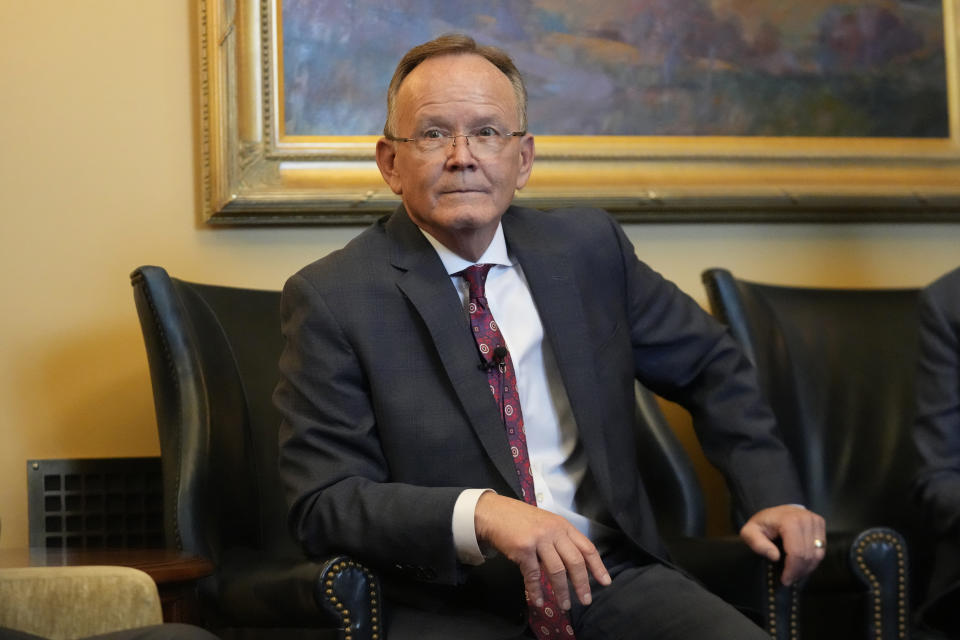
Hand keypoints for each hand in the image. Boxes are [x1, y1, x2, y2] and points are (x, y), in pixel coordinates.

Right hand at [474, 492, 610, 609]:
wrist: (494, 512)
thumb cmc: (521, 520)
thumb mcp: (547, 524)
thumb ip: (560, 540)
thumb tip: (575, 567)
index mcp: (563, 526)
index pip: (587, 547)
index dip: (597, 566)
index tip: (605, 582)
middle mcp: (553, 532)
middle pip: (575, 561)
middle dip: (582, 583)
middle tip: (585, 600)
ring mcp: (538, 540)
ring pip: (556, 570)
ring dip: (562, 591)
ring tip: (565, 605)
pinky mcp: (523, 549)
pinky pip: (533, 575)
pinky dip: (536, 591)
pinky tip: (539, 601)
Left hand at [740, 504, 825, 584]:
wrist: (773, 512)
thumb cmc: (761, 523)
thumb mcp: (749, 532)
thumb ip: (757, 544)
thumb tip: (775, 556)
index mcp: (789, 520)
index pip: (796, 552)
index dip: (792, 570)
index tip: (785, 580)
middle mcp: (805, 518)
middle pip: (808, 555)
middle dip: (798, 571)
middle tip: (789, 579)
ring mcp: (815, 520)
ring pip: (817, 554)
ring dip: (806, 568)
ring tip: (794, 574)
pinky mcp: (820, 524)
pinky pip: (821, 549)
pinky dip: (812, 561)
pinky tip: (801, 565)